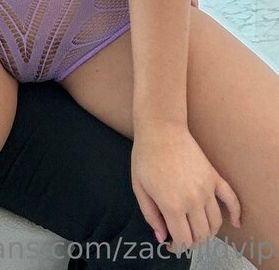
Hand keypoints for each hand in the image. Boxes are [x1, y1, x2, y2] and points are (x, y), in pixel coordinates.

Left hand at [131, 122, 240, 253]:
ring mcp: (207, 189)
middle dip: (192, 241)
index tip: (171, 244)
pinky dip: (236, 214)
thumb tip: (162, 237)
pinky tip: (236, 223)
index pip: (184, 239)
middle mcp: (193, 200)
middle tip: (182, 235)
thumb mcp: (139, 187)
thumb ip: (150, 215)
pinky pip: (231, 199)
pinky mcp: (214, 177)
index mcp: (172, 205)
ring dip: (208, 231)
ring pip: (215, 223)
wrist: (161, 128)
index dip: (177, 247)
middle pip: (201, 235)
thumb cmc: (145, 156)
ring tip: (197, 229)